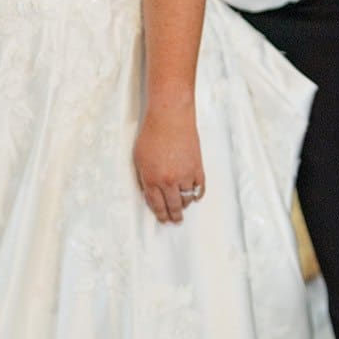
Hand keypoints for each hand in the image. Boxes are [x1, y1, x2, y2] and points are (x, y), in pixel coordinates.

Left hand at [133, 106, 204, 223]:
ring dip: (185, 205)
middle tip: (175, 220)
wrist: (170, 118)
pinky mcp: (197, 168)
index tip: (163, 219)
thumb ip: (144, 177)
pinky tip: (195, 197)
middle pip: (173, 206)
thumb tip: (149, 191)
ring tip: (184, 208)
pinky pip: (199, 188)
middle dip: (174, 216)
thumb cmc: (152, 133)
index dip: (160, 214)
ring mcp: (184, 176)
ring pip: (186, 199)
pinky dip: (197, 195)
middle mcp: (168, 181)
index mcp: (151, 179)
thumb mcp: (139, 158)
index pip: (156, 204)